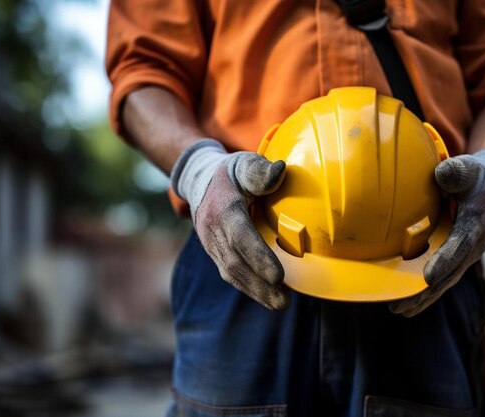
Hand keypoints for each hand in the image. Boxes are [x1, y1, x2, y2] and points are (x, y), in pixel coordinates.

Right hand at [171, 140, 289, 310]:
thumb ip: (259, 170)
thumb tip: (280, 170)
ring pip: (232, 273)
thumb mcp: (243, 163)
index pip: (240, 235)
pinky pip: (231, 274)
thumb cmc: (230, 173)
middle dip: (259, 285)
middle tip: (284, 302)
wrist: (199, 181)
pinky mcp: (215, 253)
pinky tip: (269, 297)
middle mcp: (212, 230)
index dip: (258, 256)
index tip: (278, 275)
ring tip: (280, 304)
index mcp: (222, 207)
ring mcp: (211, 245)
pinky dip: (250, 288)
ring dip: (256, 292)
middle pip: (235, 262)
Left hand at [389, 148, 484, 316]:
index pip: (460, 246)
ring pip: (443, 282)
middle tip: (402, 306)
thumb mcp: (469, 169)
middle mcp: (471, 246)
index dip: (445, 261)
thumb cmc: (475, 177)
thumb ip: (457, 172)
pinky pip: (439, 278)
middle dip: (427, 292)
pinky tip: (404, 302)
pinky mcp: (455, 258)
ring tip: (398, 311)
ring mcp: (464, 255)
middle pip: (449, 274)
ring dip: (422, 298)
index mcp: (476, 224)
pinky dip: (423, 291)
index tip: (428, 277)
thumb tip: (442, 174)